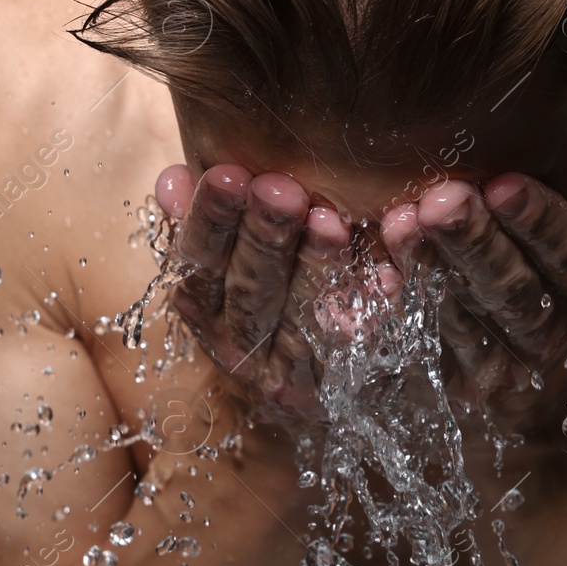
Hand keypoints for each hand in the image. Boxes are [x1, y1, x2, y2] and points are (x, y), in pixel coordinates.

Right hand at [154, 164, 397, 419]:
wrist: (349, 390)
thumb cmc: (281, 303)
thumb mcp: (230, 268)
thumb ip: (205, 227)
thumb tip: (173, 179)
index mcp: (210, 313)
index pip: (199, 265)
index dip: (209, 221)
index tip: (227, 175)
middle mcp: (248, 350)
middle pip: (252, 292)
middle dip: (264, 238)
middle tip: (281, 189)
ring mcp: (302, 373)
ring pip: (307, 320)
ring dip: (318, 268)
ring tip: (330, 221)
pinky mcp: (356, 380)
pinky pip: (372, 334)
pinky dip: (381, 293)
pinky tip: (393, 257)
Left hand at [377, 138, 566, 425]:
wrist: (512, 403)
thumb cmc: (538, 290)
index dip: (541, 219)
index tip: (504, 183)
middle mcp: (540, 333)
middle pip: (509, 289)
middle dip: (474, 242)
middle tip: (439, 199)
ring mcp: (488, 366)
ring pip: (455, 317)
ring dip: (424, 269)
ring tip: (396, 223)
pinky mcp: (437, 386)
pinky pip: (407, 348)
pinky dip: (382, 313)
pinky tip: (368, 275)